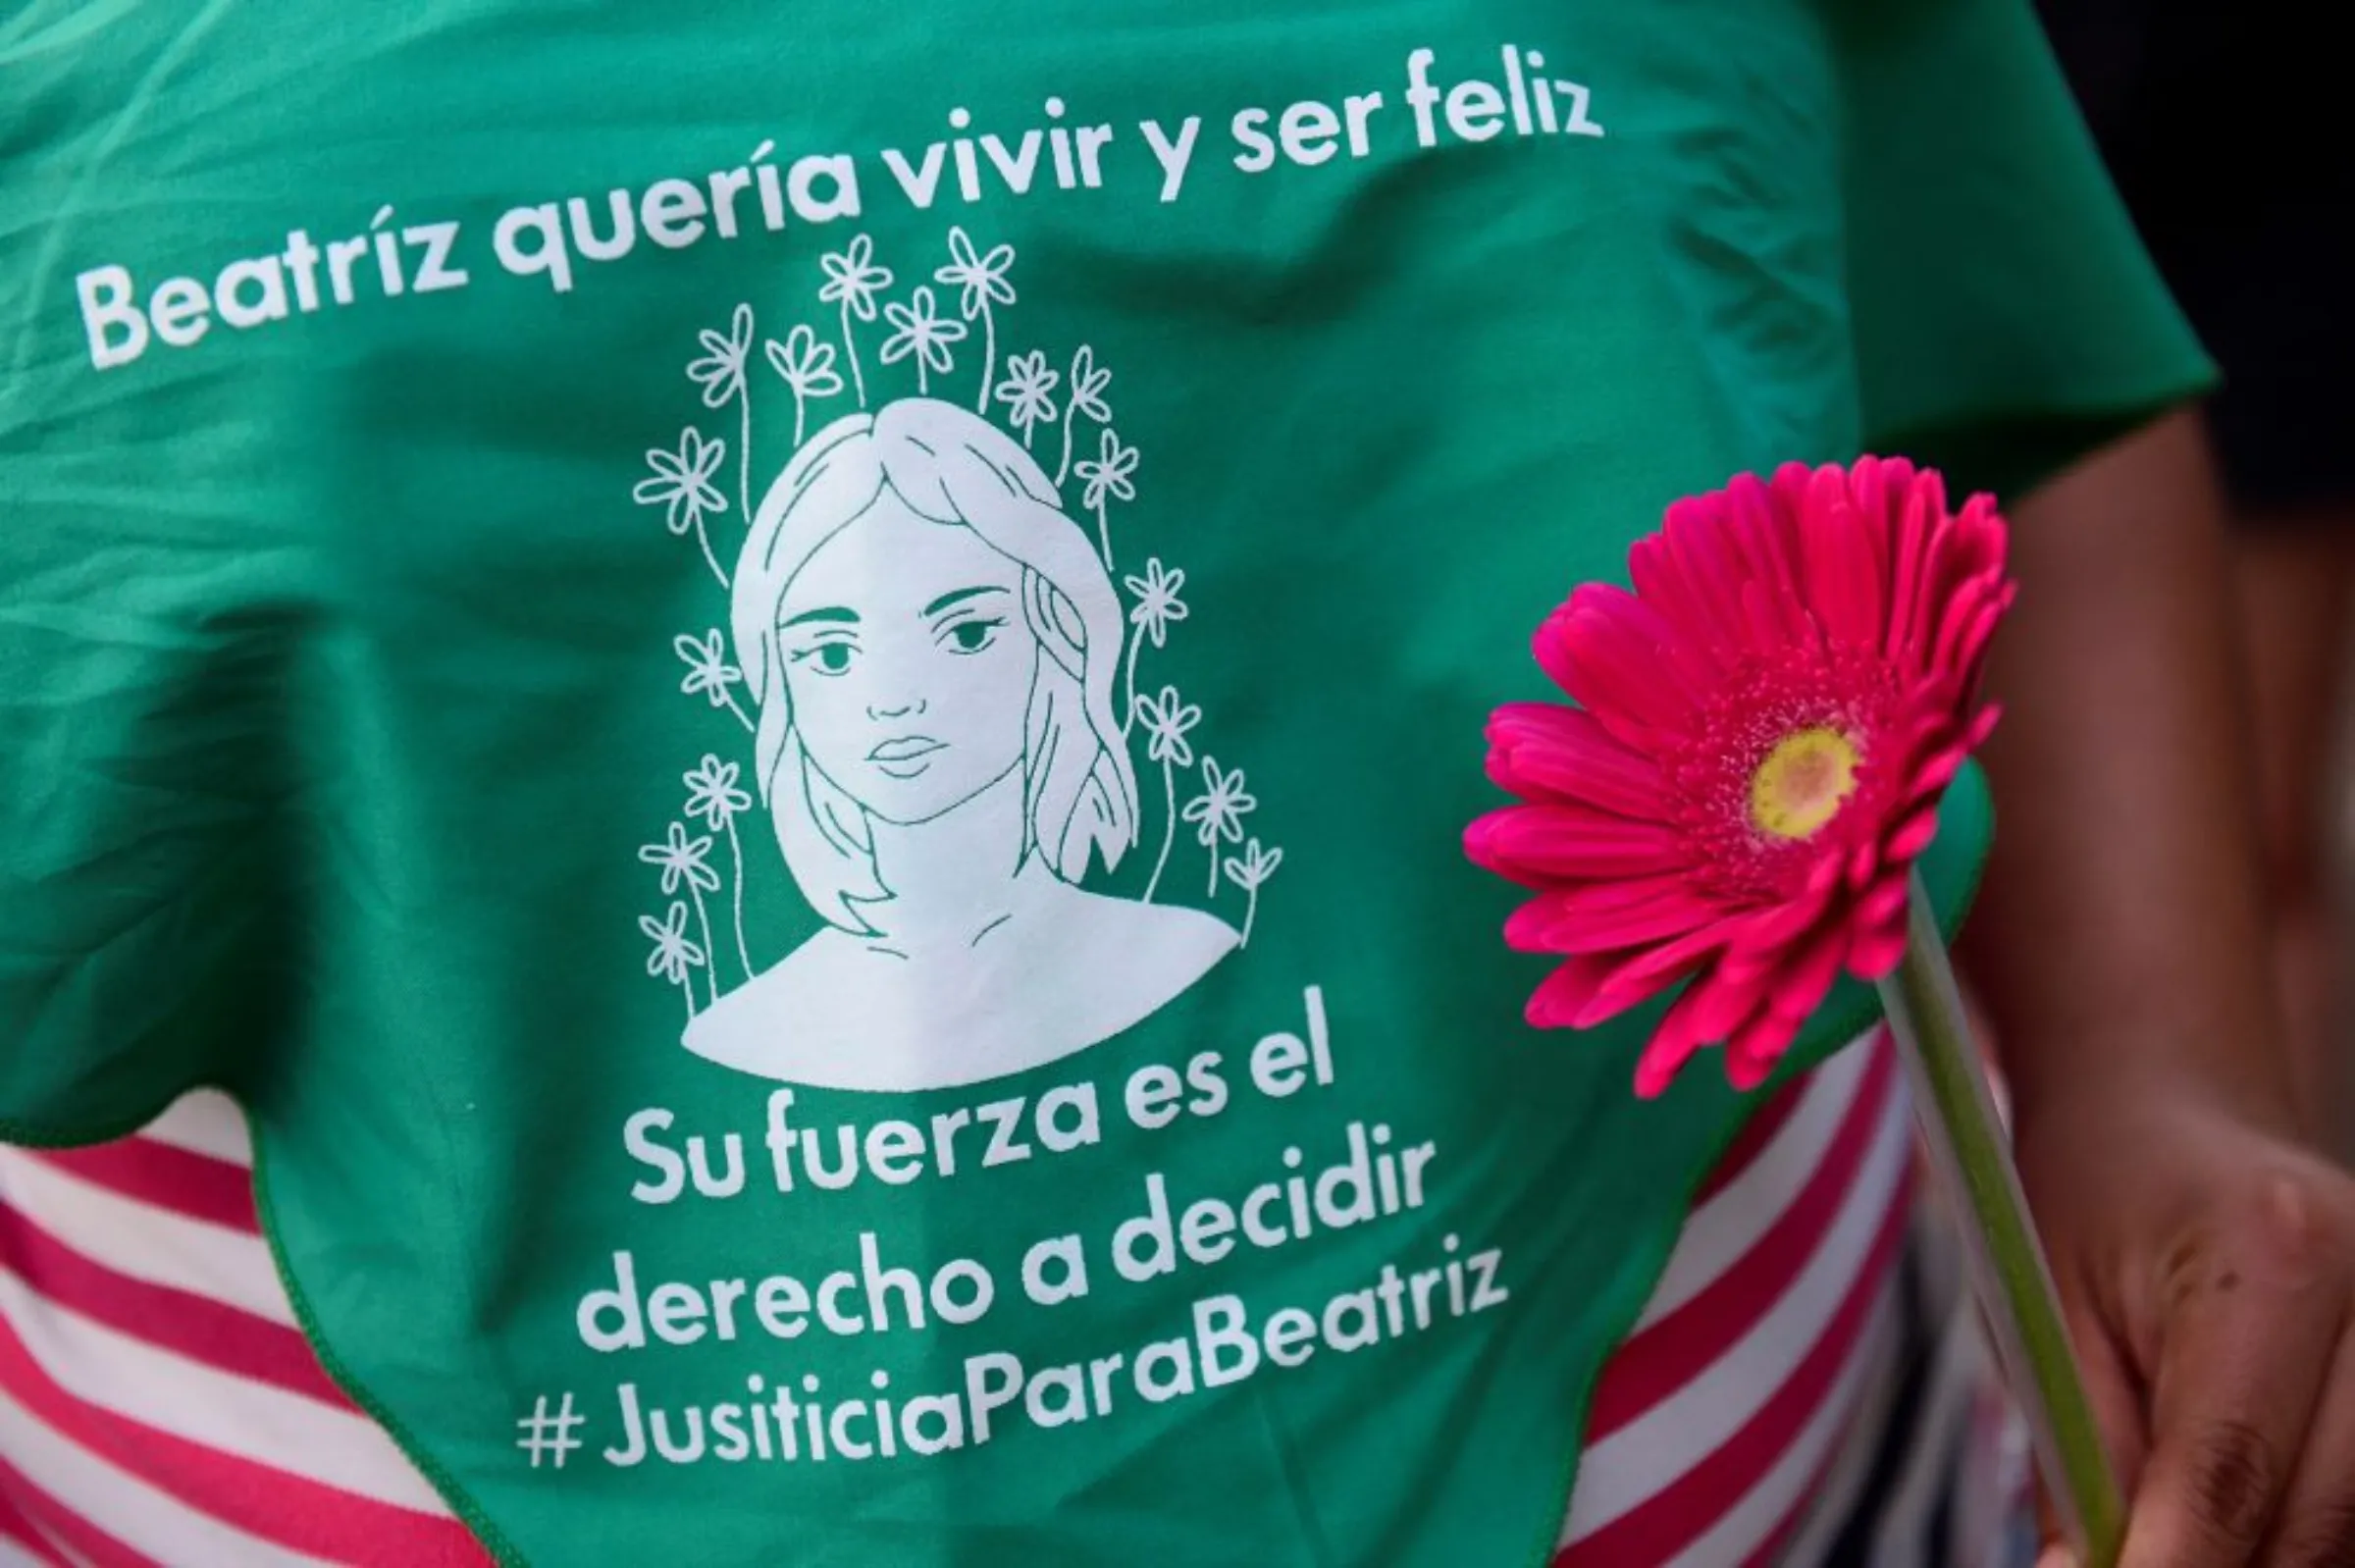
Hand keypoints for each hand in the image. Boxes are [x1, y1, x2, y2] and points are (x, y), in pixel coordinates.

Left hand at [2013, 1077, 2354, 1567]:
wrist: (2174, 1113)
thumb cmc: (2098, 1199)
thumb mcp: (2051, 1309)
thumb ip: (2081, 1458)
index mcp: (2273, 1254)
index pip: (2229, 1464)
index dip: (2172, 1565)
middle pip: (2319, 1518)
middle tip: (2126, 1567)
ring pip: (2353, 1527)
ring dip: (2266, 1553)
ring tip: (2167, 1529)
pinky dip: (2302, 1532)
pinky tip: (2235, 1520)